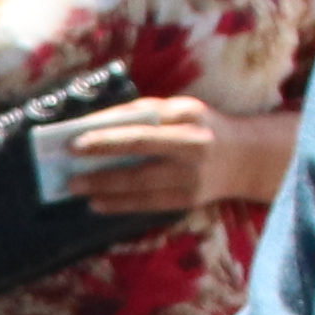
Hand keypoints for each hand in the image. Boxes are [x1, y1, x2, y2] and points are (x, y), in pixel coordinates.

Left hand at [57, 96, 289, 216]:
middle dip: (100, 171)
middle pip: (139, 164)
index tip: (74, 142)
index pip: (140, 131)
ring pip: (141, 189)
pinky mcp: (188, 201)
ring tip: (76, 190)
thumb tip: (96, 126)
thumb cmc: (200, 126)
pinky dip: (120, 204)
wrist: (245, 156)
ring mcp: (192, 180)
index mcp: (188, 119)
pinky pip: (148, 205)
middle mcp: (193, 150)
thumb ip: (143, 114)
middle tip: (69, 175)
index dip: (105, 139)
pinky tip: (98, 203)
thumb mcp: (179, 109)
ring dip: (105, 191)